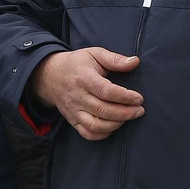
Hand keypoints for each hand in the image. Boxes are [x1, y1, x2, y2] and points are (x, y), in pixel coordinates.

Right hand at [29, 47, 143, 140]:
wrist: (49, 76)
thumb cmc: (77, 64)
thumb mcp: (94, 54)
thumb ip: (115, 59)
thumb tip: (135, 62)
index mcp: (84, 78)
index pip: (106, 91)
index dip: (125, 97)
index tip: (139, 98)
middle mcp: (77, 96)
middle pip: (103, 110)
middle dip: (125, 113)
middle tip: (139, 110)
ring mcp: (73, 110)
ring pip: (95, 125)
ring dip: (115, 124)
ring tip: (128, 118)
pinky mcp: (72, 120)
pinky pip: (87, 133)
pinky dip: (102, 134)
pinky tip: (113, 126)